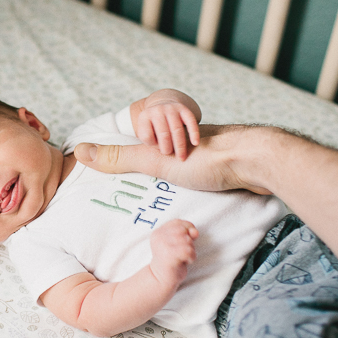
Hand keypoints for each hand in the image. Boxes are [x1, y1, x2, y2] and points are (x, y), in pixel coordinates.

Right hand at [73, 124, 273, 194]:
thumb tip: (78, 151)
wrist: (259, 162)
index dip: (127, 160)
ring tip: (166, 205)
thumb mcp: (155, 160)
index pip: (140, 142)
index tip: (115, 182)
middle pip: (162, 156)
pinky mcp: (226, 168)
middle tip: (141, 200)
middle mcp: (189, 138)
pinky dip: (198, 188)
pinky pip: (206, 178)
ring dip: (177, 184)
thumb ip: (120, 159)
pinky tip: (195, 203)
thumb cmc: (208, 160)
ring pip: (186, 168)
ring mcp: (209, 152)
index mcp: (170, 132)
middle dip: (153, 173)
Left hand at [135, 92, 200, 159]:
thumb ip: (151, 142)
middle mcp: (157, 111)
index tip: (158, 150)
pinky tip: (195, 143)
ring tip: (182, 157)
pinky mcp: (184, 109)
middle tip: (170, 158)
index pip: (147, 136)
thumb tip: (165, 152)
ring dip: (180, 145)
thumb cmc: (154, 126)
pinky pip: (190, 121)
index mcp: (144, 117)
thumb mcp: (146, 131)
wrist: (163, 105)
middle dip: (167, 149)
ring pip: (177, 129)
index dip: (152, 146)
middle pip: (163, 133)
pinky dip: (194, 133)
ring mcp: (171, 108)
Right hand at [148, 219, 196, 285]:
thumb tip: (195, 232)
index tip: (188, 239)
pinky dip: (191, 257)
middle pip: (183, 231)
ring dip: (191, 250)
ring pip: (187, 241)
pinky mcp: (169, 255)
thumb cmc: (171, 260)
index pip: (177, 222)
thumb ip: (185, 233)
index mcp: (158, 232)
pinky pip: (188, 251)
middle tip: (182, 252)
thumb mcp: (177, 242)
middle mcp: (159, 237)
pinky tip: (185, 262)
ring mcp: (163, 246)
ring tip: (183, 258)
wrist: (161, 279)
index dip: (188, 229)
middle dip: (189, 242)